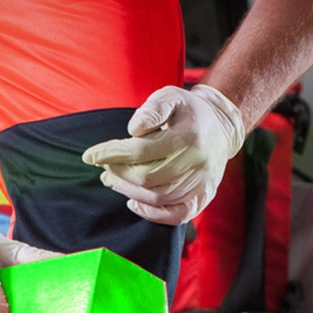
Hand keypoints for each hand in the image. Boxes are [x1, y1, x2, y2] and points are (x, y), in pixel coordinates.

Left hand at [82, 84, 244, 224]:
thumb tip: (133, 130)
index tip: (90, 155)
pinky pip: (176, 215)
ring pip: (156, 197)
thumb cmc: (189, 111)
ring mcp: (201, 183)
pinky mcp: (203, 197)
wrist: (222, 128)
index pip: (141, 151)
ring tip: (112, 180)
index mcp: (187, 137)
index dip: (112, 154)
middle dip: (118, 173)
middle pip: (146, 177)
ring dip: (128, 190)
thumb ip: (152, 110)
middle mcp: (197, 163)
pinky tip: (133, 202)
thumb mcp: (171, 97)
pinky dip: (152, 214)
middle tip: (104, 167)